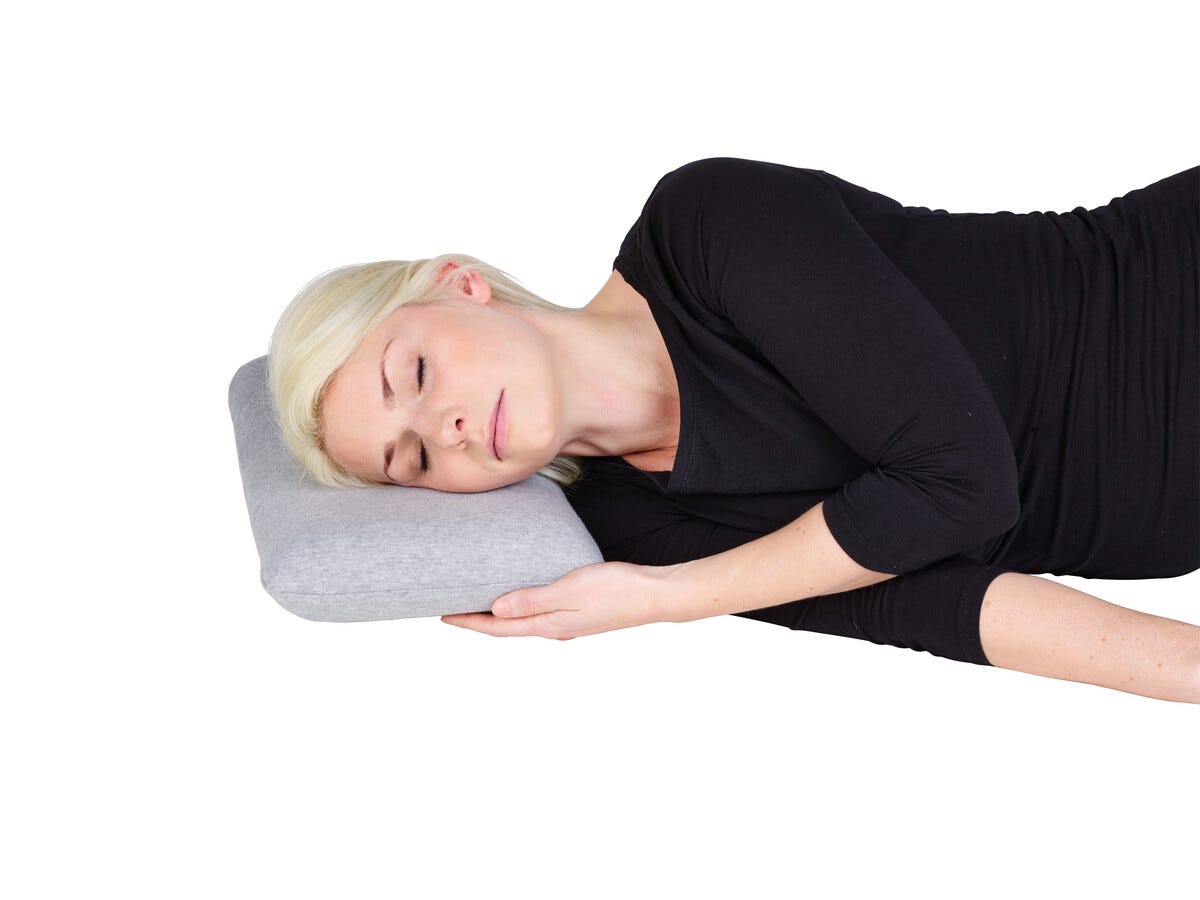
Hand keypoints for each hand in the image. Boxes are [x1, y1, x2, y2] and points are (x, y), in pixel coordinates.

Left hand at [440, 561, 678, 639]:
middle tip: (453, 609)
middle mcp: (556, 629)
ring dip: (500, 616)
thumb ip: (533, 599)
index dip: (470, 622)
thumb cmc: (617, 590)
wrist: (657, 595)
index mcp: (549, 625)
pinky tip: (524, 597)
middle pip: (507, 628)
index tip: (444, 615)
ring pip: (524, 622)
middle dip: (479, 621)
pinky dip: (523, 608)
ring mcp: (569, 623)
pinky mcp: (581, 613)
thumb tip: (496, 609)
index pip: (499, 627)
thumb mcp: (570, 590)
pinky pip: (541, 613)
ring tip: (481, 603)